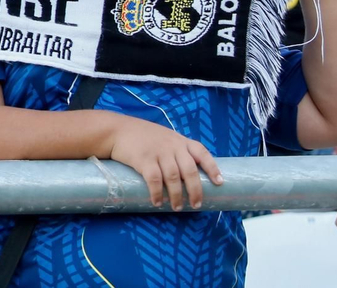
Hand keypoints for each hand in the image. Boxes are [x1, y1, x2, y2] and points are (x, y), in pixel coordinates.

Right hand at [107, 116, 222, 210]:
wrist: (116, 130)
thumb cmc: (142, 136)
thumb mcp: (164, 137)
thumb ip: (176, 150)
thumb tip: (188, 175)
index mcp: (179, 140)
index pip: (202, 152)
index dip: (212, 168)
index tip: (219, 183)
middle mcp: (172, 146)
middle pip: (189, 170)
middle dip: (195, 190)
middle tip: (196, 204)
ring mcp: (158, 152)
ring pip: (173, 178)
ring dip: (176, 195)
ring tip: (177, 207)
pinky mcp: (143, 159)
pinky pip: (154, 180)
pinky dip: (157, 193)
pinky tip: (157, 202)